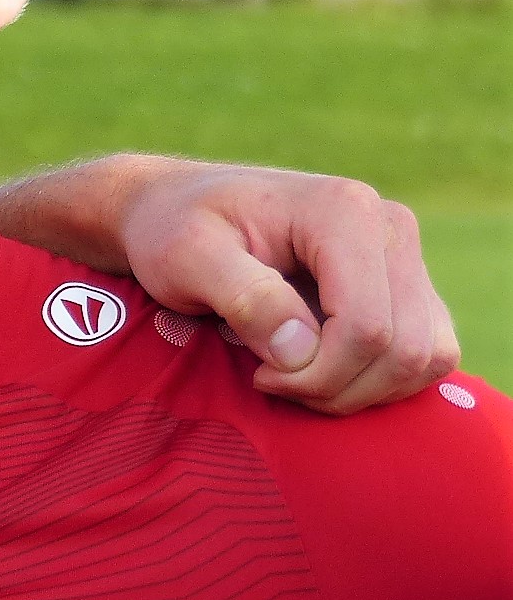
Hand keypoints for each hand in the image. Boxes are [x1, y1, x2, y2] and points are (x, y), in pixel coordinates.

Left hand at [114, 158, 458, 413]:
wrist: (176, 209)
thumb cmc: (173, 229)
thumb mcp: (186, 257)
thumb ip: (244, 298)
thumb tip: (301, 351)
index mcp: (345, 211)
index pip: (367, 326)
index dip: (317, 374)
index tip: (259, 375)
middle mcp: (391, 229)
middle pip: (405, 350)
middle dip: (336, 388)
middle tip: (271, 380)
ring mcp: (404, 257)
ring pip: (426, 358)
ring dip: (360, 390)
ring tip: (293, 377)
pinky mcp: (406, 287)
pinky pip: (426, 355)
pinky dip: (379, 381)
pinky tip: (319, 371)